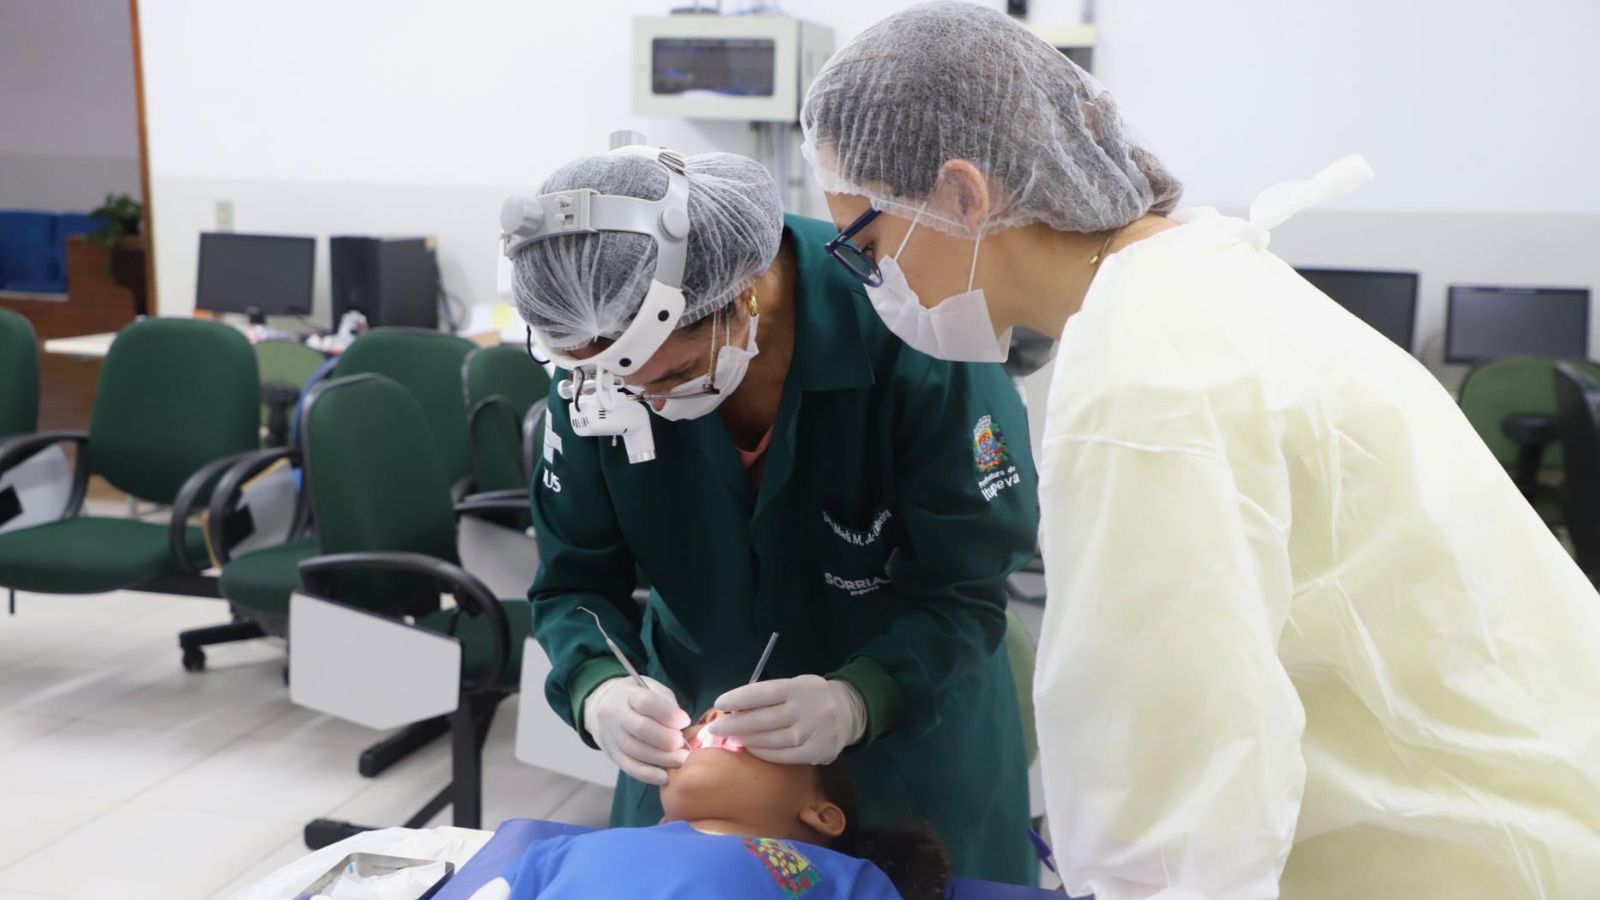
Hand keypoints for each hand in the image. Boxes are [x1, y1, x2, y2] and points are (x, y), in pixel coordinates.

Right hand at [582, 676, 690, 785]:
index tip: (685, 721)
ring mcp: (611, 734)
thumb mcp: (654, 690)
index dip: (669, 714)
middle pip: (640, 729)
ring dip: (662, 759)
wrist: (606, 706)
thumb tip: (682, 728)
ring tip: (680, 760)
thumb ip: (668, 706)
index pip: (646, 702)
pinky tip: (665, 776)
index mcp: (628, 693)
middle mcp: (615, 713)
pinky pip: (628, 767)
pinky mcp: (611, 753)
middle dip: (667, 740)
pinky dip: (648, 774)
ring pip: (635, 751)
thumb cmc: (639, 699)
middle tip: (683, 745)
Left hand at [705, 674, 866, 764]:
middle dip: (734, 724)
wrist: (850, 712)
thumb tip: (735, 708)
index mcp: (799, 688)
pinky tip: (751, 748)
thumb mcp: (796, 685)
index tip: (720, 703)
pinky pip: (783, 756)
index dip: (739, 698)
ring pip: (771, 740)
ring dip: (747, 740)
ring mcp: (812, 734)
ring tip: (731, 738)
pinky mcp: (816, 753)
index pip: (764, 693)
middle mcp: (806, 711)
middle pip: (763, 720)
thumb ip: (770, 695)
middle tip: (715, 728)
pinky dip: (763, 753)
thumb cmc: (812, 696)